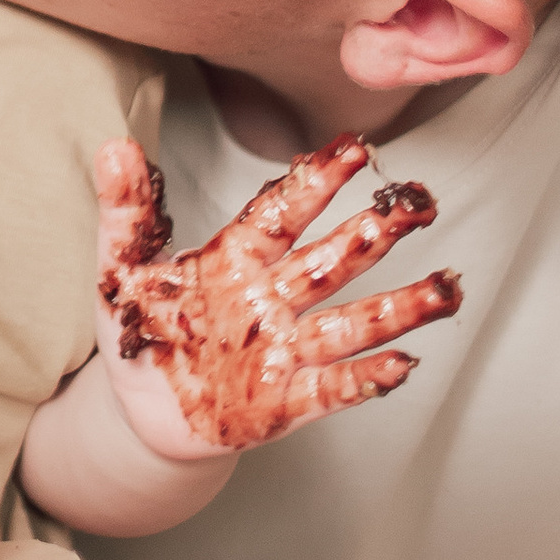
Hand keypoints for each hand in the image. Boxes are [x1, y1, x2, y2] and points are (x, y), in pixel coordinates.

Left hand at [92, 133, 459, 460]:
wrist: (142, 413)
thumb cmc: (144, 330)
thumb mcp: (123, 269)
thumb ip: (126, 211)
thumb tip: (115, 147)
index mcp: (237, 258)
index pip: (283, 211)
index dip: (316, 180)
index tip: (354, 147)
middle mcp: (272, 299)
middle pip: (333, 260)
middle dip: (377, 233)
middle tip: (422, 203)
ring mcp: (284, 351)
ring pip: (351, 324)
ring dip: (399, 308)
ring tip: (445, 290)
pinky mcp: (284, 404)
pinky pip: (332, 388)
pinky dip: (366, 378)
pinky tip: (402, 362)